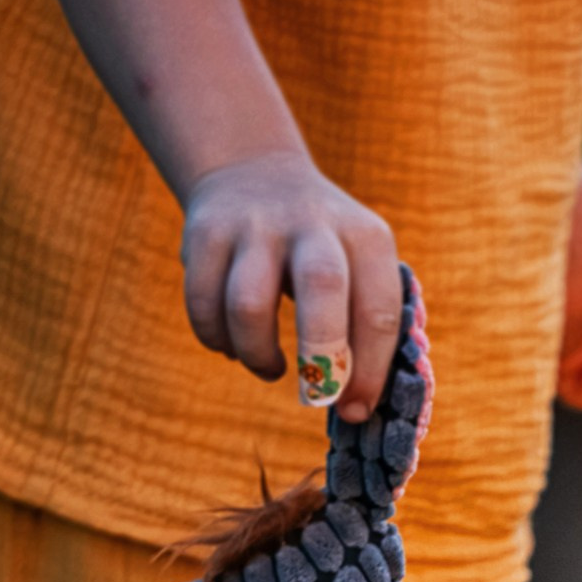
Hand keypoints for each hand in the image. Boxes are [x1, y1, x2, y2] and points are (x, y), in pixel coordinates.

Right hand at [181, 151, 403, 421]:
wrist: (253, 171)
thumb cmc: (322, 251)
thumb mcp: (358, 267)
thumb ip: (364, 328)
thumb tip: (358, 408)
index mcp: (364, 237)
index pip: (378, 311)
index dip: (368, 372)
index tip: (354, 410)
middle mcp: (312, 223)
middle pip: (322, 287)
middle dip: (321, 357)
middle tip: (314, 397)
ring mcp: (255, 223)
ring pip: (249, 306)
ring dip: (257, 356)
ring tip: (269, 367)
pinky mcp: (207, 231)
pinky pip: (203, 304)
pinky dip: (216, 338)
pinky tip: (232, 344)